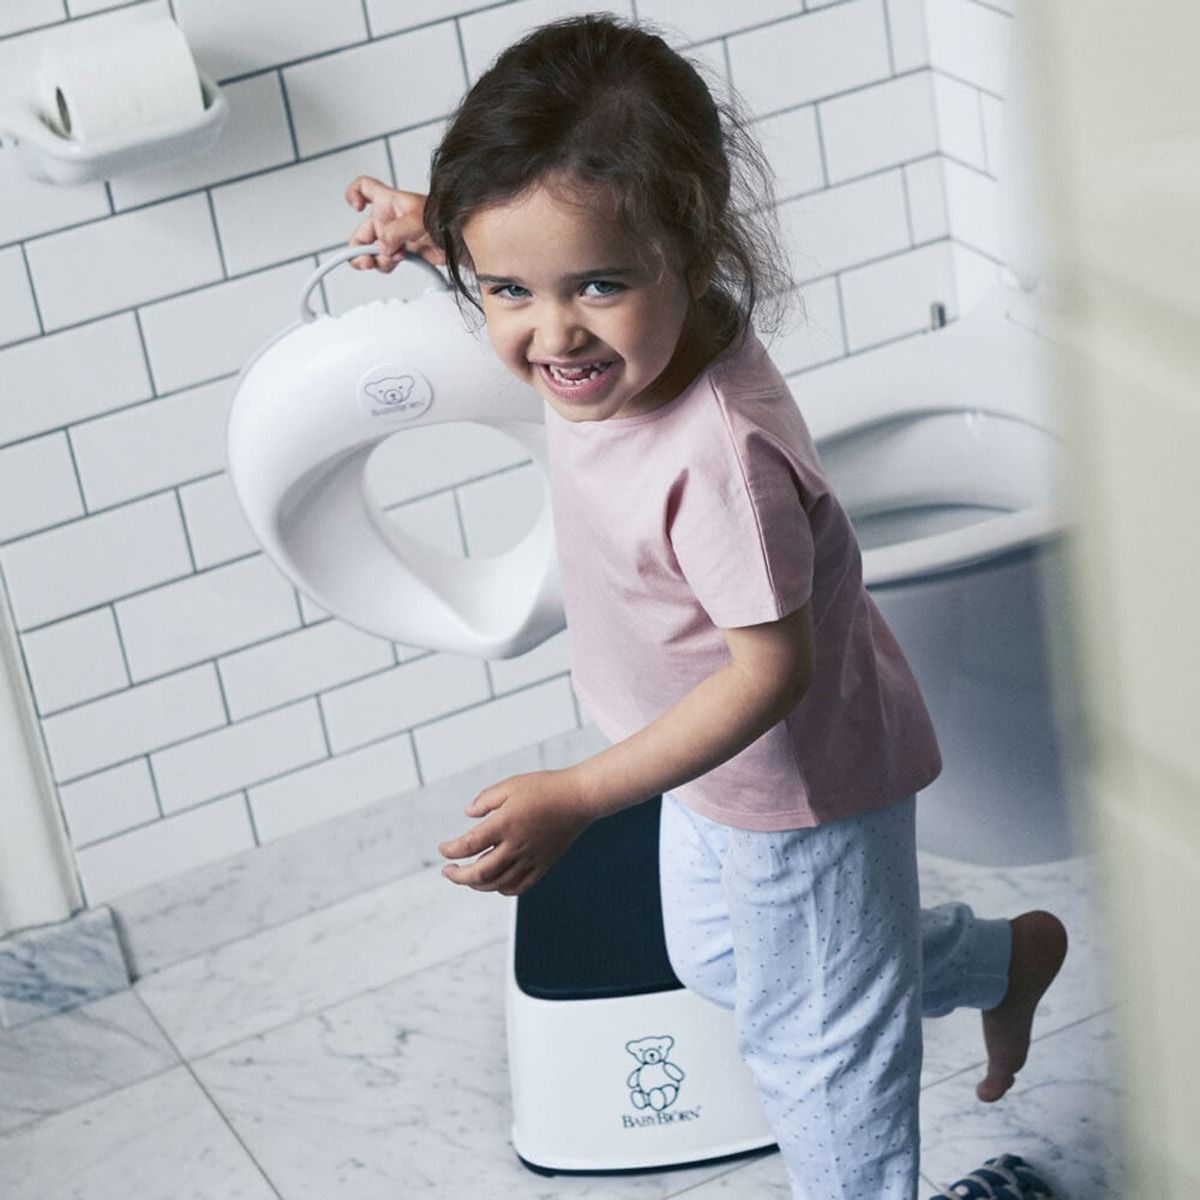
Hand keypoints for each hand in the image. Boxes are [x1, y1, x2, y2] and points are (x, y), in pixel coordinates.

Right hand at [344, 175, 444, 272]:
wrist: (461, 241)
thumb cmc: (445, 219)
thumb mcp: (416, 220)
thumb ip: (395, 233)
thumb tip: (382, 248)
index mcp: (389, 201)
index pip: (365, 187)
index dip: (354, 193)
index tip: (354, 206)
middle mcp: (390, 218)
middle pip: (363, 231)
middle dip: (360, 247)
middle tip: (364, 261)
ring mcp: (396, 236)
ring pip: (373, 250)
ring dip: (376, 259)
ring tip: (390, 260)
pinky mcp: (404, 251)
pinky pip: (386, 260)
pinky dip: (387, 265)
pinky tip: (398, 261)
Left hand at [438, 770, 593, 895]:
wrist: (579, 798)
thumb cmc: (545, 788)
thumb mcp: (510, 785)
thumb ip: (485, 800)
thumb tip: (468, 814)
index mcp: (505, 824)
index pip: (468, 845)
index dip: (451, 850)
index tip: (443, 849)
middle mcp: (516, 846)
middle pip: (479, 873)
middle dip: (458, 876)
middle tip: (448, 872)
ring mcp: (530, 859)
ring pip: (497, 884)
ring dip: (477, 884)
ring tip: (467, 878)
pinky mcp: (543, 865)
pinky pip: (518, 887)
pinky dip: (501, 889)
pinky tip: (494, 883)